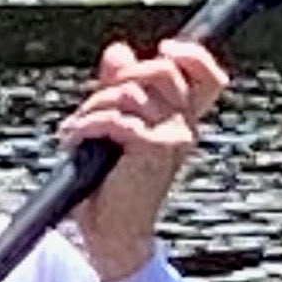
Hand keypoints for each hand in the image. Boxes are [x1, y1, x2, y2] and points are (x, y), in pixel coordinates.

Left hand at [60, 32, 226, 281]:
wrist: (112, 233)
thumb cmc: (111, 183)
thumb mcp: (114, 124)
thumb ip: (119, 85)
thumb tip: (118, 51)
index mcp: (181, 120)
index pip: (208, 76)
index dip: (192, 55)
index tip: (165, 48)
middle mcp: (185, 127)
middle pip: (162, 70)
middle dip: (119, 78)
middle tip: (94, 102)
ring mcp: (173, 138)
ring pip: (131, 93)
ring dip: (93, 106)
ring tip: (77, 127)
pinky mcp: (154, 150)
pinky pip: (116, 118)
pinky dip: (87, 125)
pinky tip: (73, 138)